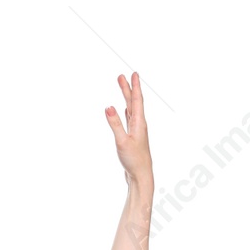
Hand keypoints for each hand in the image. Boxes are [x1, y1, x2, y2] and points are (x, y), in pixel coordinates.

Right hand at [104, 72, 151, 188]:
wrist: (140, 176)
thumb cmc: (133, 160)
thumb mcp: (122, 142)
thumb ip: (115, 124)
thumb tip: (108, 107)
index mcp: (139, 123)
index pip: (137, 100)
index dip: (134, 86)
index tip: (133, 74)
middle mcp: (139, 124)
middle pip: (133, 102)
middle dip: (128, 88)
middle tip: (123, 76)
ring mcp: (136, 130)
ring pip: (131, 109)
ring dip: (127, 97)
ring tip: (122, 87)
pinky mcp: (132, 137)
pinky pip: (129, 118)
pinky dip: (127, 110)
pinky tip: (125, 109)